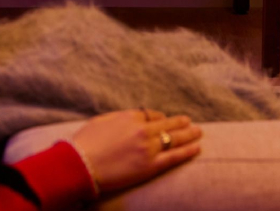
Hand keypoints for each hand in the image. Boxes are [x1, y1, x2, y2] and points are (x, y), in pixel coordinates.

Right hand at [69, 109, 201, 194]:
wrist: (81, 164)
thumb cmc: (85, 143)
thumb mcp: (100, 121)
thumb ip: (118, 118)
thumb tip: (128, 118)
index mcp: (130, 117)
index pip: (152, 115)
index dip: (160, 118)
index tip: (164, 121)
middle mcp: (142, 130)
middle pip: (167, 124)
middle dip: (180, 123)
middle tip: (190, 122)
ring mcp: (148, 148)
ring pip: (175, 138)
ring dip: (189, 134)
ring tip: (198, 132)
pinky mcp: (151, 166)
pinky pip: (174, 157)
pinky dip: (188, 151)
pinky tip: (197, 148)